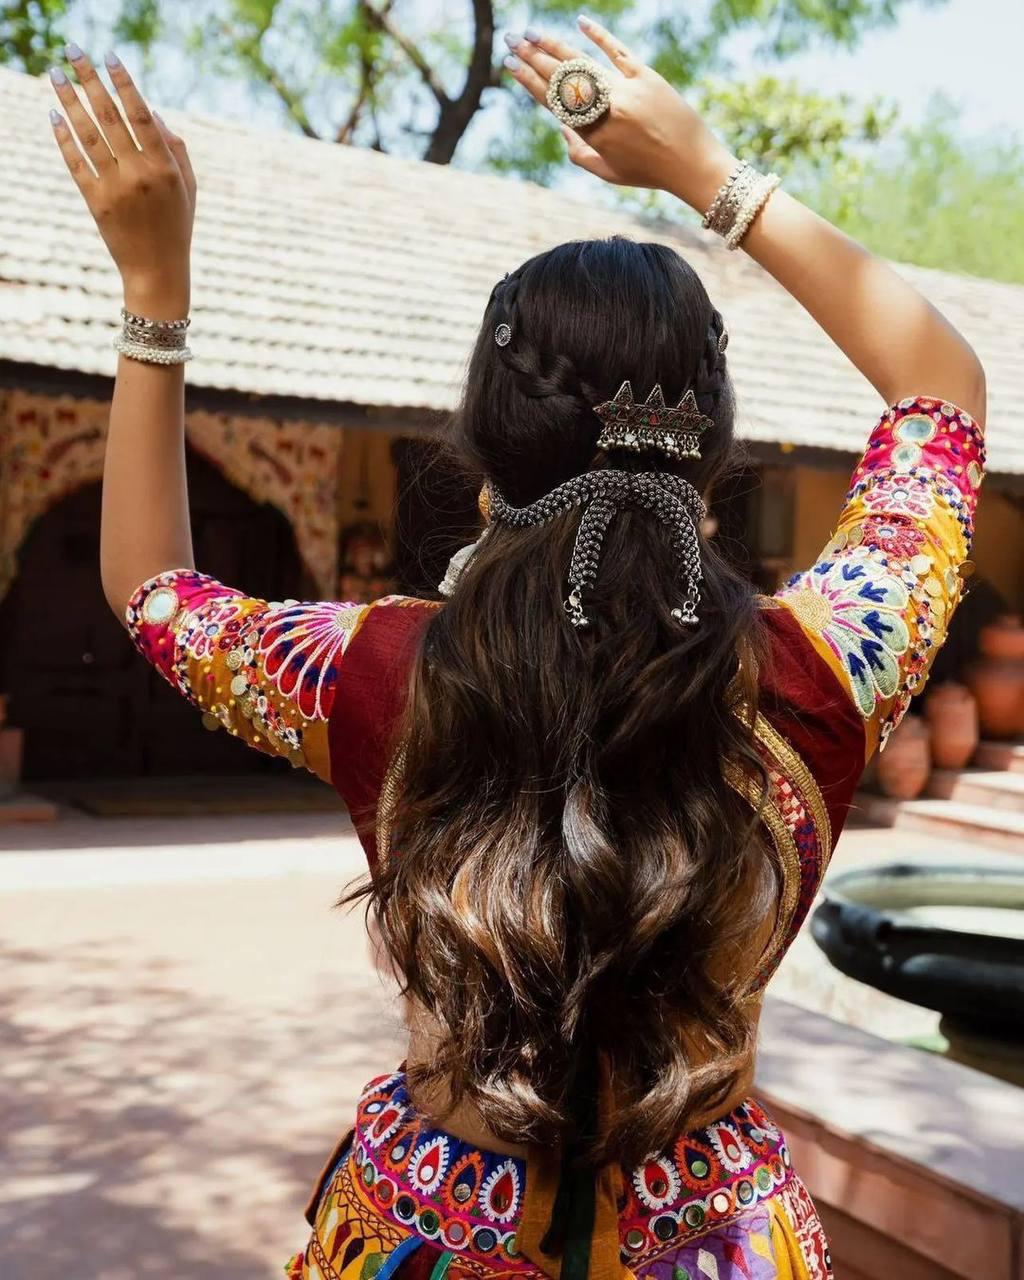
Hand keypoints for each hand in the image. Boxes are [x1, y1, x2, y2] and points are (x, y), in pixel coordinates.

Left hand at [49, 47, 195, 316]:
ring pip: (87, 134)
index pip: (141, 115)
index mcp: (165, 168)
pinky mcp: (96, 202)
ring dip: (69, 100)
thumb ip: (175, 149)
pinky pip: (76, 163)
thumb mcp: (188, 188)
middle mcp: (140, 174)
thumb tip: (153, 111)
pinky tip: (54, 115)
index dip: (124, 83)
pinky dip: (64, 138)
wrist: (158, 271)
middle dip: (89, 79)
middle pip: (109, 116)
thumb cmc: (176, 226)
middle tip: (72, 50)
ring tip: (56, 74)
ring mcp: (116, 188)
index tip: (110, 56)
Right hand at [504, 17, 735, 212]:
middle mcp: (605, 109)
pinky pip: (618, 51)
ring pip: (583, 62)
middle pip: (561, 77)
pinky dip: (600, 36)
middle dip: (532, 56)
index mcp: (592, 134)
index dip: (528, 80)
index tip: (510, 64)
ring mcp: (625, 90)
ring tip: (533, 32)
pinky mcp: (646, 76)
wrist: (691, 163)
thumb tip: (561, 126)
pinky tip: (581, 22)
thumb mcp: (608, 172)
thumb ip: (579, 153)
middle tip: (511, 39)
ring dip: (555, 45)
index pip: (552, 101)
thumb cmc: (648, 172)